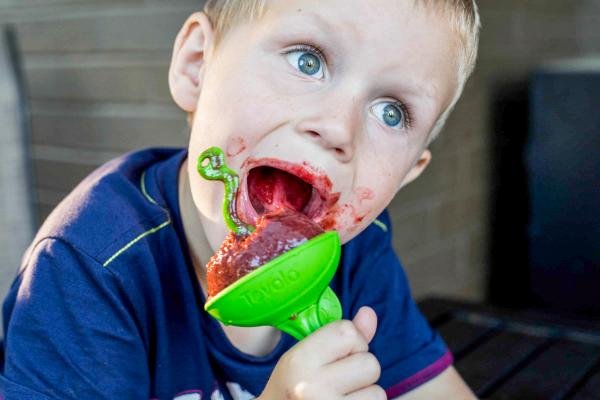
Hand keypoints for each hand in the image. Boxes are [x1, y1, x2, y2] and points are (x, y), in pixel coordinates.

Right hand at [259, 306, 385, 399]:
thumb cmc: (292, 388)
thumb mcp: (304, 357)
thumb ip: (341, 336)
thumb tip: (370, 312)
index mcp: (299, 360)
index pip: (347, 332)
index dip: (352, 342)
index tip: (337, 356)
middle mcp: (311, 385)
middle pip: (369, 362)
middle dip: (360, 370)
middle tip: (338, 382)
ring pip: (377, 391)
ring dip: (365, 394)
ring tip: (340, 397)